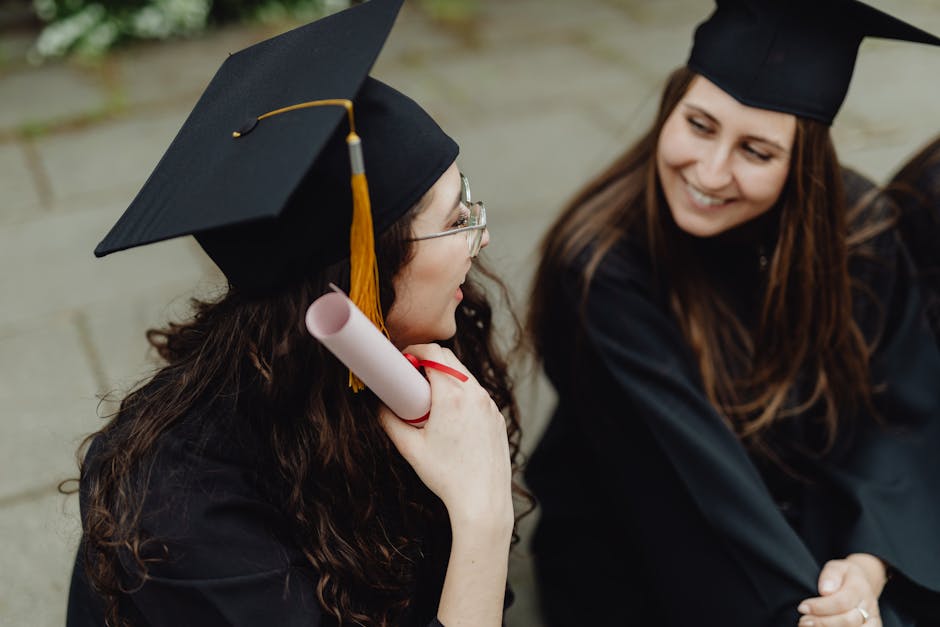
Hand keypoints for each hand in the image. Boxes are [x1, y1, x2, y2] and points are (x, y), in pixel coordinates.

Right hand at [379, 343, 512, 531]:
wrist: (482, 500)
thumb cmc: (447, 476)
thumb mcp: (410, 448)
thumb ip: (389, 421)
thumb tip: (378, 405)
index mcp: (453, 396)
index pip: (434, 353)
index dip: (415, 351)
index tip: (403, 359)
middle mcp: (475, 395)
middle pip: (450, 360)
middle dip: (429, 361)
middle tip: (411, 377)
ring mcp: (489, 405)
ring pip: (465, 376)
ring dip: (446, 377)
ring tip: (429, 399)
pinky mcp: (497, 417)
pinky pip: (477, 395)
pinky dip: (462, 394)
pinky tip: (450, 415)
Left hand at [798, 557, 883, 625]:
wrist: (864, 583)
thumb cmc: (845, 576)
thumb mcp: (836, 567)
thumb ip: (830, 576)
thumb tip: (825, 591)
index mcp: (859, 589)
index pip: (841, 602)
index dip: (820, 607)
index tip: (802, 607)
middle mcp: (869, 607)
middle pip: (848, 621)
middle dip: (823, 623)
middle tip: (803, 621)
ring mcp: (872, 620)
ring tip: (810, 626)